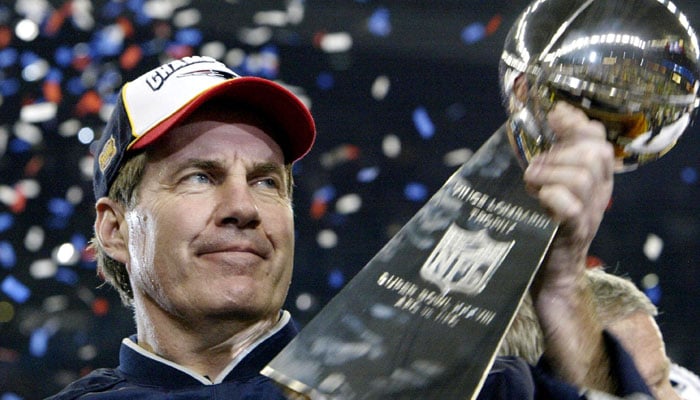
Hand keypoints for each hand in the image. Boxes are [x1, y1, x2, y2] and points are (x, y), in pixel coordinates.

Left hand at [524, 102, 613, 290]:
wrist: (550, 270)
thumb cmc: (545, 221)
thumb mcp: (553, 183)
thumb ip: (554, 155)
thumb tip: (550, 115)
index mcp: (595, 177)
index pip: (597, 138)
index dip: (576, 123)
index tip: (554, 117)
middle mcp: (598, 193)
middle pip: (594, 154)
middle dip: (559, 153)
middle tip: (534, 169)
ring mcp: (589, 213)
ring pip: (581, 176)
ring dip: (549, 174)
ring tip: (531, 184)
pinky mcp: (574, 232)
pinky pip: (570, 206)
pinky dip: (551, 196)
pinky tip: (539, 198)